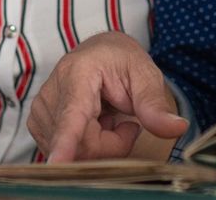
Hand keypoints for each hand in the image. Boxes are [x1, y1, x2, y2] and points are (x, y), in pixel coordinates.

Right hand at [27, 31, 187, 161]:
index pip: (72, 115)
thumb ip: (155, 104)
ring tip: (108, 120)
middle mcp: (52, 92)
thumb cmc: (121, 60)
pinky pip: (69, 153)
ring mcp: (41, 111)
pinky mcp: (38, 124)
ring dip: (100, 145)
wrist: (99, 52)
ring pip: (76, 153)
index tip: (58, 163)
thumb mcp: (145, 75)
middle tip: (127, 123)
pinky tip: (94, 126)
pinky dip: (88, 146)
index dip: (65, 142)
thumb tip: (177, 127)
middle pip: (83, 145)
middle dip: (112, 144)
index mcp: (78, 73)